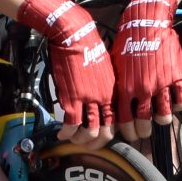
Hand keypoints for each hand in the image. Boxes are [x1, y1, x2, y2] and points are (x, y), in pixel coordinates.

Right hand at [18, 0, 112, 142]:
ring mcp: (89, 100)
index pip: (119, 121)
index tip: (102, 136)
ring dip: (82, 142)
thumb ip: (106, 86)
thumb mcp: (105, 68)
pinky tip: (62, 133)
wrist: (74, 34)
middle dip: (98, 145)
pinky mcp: (72, 99)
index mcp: (115, 90)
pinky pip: (72, 126)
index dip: (112, 133)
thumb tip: (102, 98)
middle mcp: (105, 98)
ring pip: (91, 134)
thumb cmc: (88, 45)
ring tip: (74, 140)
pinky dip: (67, 134)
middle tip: (88, 146)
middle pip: (108, 133)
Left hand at [110, 0, 181, 140]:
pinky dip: (179, 105)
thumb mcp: (115, 65)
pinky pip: (181, 102)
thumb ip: (117, 86)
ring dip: (162, 120)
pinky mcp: (177, 77)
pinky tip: (175, 101)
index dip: (129, 132)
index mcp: (125, 88)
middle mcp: (143, 90)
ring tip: (161, 117)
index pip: (125, 122)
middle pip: (144, 124)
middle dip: (144, 131)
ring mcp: (161, 85)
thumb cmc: (128, 40)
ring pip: (164, 117)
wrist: (147, 21)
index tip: (132, 133)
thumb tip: (113, 105)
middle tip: (145, 130)